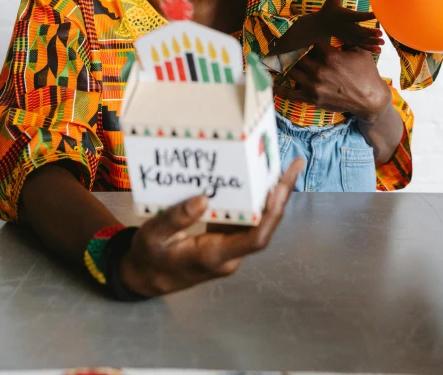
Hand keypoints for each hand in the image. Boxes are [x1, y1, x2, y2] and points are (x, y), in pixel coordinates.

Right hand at [118, 158, 303, 296]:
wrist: (147, 277)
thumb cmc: (150, 257)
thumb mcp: (153, 236)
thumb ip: (176, 219)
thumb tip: (203, 198)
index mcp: (214, 255)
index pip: (254, 240)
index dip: (269, 215)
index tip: (276, 190)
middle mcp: (229, 254)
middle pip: (265, 227)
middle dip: (281, 196)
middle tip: (294, 165)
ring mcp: (230, 247)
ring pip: (260, 222)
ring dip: (274, 196)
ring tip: (286, 167)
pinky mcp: (226, 239)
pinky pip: (249, 219)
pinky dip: (258, 199)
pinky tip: (263, 179)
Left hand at [275, 42, 390, 121]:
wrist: (370, 99)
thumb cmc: (366, 73)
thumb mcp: (359, 51)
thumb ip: (347, 38)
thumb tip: (343, 24)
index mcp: (330, 56)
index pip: (309, 42)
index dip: (302, 37)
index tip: (296, 33)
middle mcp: (319, 70)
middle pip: (296, 56)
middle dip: (291, 50)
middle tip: (282, 45)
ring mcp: (314, 85)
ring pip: (291, 71)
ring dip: (285, 65)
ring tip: (276, 59)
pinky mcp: (312, 98)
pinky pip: (291, 94)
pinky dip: (280, 89)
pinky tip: (272, 83)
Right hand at [320, 0, 383, 51]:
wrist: (319, 26)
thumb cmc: (328, 10)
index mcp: (344, 16)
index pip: (357, 16)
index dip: (367, 15)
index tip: (377, 14)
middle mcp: (346, 27)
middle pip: (359, 31)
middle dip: (370, 33)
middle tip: (381, 34)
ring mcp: (347, 35)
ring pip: (361, 40)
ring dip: (372, 42)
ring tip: (383, 42)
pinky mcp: (348, 40)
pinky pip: (360, 45)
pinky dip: (369, 48)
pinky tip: (379, 50)